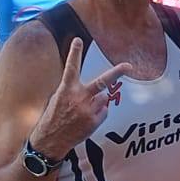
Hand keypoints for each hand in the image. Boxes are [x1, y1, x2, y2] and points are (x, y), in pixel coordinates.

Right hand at [32, 39, 131, 156]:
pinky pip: (104, 111)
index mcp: (65, 89)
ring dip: (97, 102)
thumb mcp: (57, 98)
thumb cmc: (53, 117)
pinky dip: (98, 113)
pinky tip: (86, 119)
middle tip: (128, 66)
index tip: (78, 40)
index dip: (74, 53)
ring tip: (83, 111)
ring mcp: (87, 110)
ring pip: (103, 98)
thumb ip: (72, 89)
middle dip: (116, 73)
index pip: (71, 67)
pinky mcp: (94, 121)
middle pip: (102, 82)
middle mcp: (78, 98)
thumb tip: (89, 87)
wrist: (50, 140)